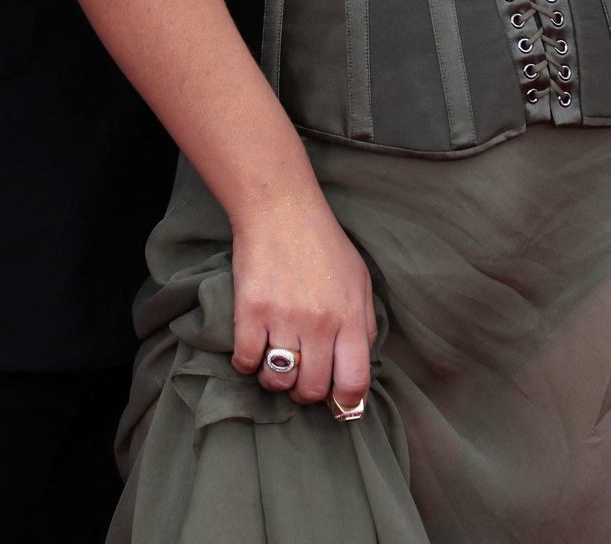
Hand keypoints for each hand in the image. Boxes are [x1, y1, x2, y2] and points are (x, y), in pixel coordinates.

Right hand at [229, 191, 376, 412]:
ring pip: (277, 381)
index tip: (333, 399)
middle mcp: (319, 324)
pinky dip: (246, 362)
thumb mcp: (359, 279)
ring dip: (275, 379)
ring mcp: (283, 318)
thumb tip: (361, 363)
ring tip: (275, 360)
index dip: (344, 401)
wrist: (281, 208)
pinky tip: (252, 346)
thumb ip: (364, 323)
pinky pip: (245, 361)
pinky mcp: (250, 311)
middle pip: (311, 390)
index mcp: (349, 317)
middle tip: (300, 374)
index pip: (354, 384)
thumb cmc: (323, 243)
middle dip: (305, 391)